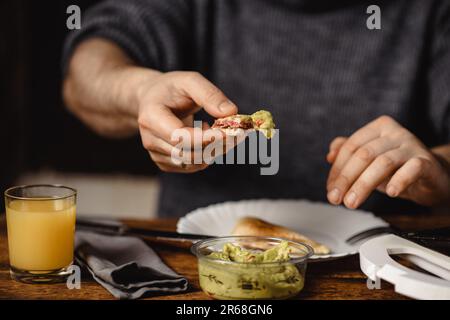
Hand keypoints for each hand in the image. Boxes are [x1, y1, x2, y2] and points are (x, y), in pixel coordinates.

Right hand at [136, 71, 237, 172]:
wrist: (152, 100)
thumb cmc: (172, 88)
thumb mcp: (190, 81)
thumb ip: (209, 94)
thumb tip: (230, 112)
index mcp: (150, 117)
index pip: (178, 136)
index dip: (203, 138)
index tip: (226, 133)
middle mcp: (150, 139)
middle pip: (187, 152)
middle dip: (214, 145)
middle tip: (235, 132)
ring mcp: (156, 154)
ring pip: (192, 162)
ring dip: (213, 150)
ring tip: (216, 130)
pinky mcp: (165, 163)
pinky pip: (192, 166)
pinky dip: (207, 155)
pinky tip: (206, 138)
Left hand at [326, 115, 449, 207]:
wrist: (432, 176)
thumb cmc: (397, 168)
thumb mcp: (369, 161)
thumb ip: (349, 154)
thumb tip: (329, 155)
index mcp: (378, 128)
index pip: (351, 147)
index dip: (337, 170)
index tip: (330, 190)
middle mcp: (395, 133)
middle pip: (364, 155)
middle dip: (346, 179)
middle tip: (336, 199)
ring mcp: (412, 145)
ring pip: (383, 163)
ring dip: (363, 185)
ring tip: (352, 202)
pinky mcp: (427, 161)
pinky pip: (412, 168)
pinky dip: (399, 180)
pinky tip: (391, 193)